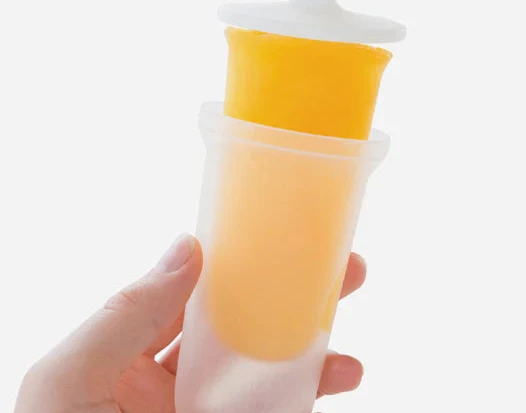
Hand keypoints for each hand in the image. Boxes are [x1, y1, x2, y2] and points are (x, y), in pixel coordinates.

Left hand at [15, 234, 368, 412]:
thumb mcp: (72, 378)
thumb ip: (127, 313)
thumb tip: (187, 247)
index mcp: (132, 351)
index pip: (193, 295)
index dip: (235, 266)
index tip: (279, 241)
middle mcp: (171, 379)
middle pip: (240, 327)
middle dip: (287, 298)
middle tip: (337, 271)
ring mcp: (202, 411)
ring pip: (265, 370)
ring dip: (309, 350)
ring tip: (342, 336)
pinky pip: (276, 407)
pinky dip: (309, 392)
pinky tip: (340, 376)